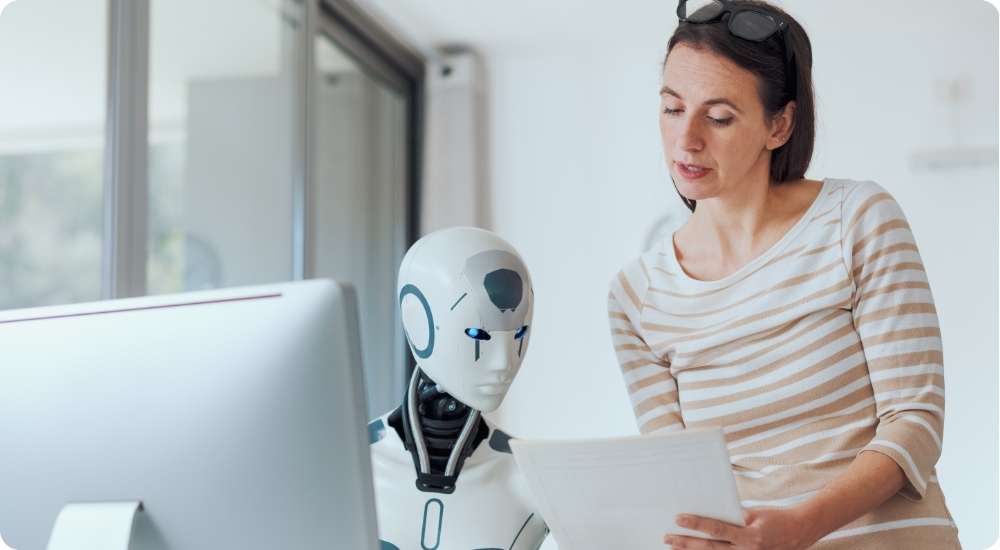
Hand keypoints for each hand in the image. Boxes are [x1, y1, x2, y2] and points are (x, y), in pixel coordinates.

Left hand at [664, 507, 819, 549]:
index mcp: (750, 536)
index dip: (697, 524)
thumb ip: (733, 516)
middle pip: (711, 548)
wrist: (799, 532)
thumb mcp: (755, 513)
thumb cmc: (775, 519)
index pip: (718, 529)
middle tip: (667, 537)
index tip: (679, 518)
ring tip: (673, 546)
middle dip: (687, 543)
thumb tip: (709, 513)